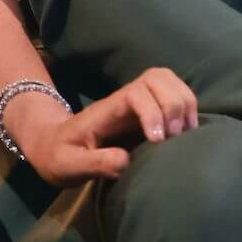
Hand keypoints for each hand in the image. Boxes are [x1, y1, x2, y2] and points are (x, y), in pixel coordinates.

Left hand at [7, 68, 197, 186]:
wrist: (53, 146)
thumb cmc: (60, 156)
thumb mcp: (69, 165)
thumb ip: (95, 163)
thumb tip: (126, 160)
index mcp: (107, 109)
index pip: (135, 93)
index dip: (152, 112)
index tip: (157, 140)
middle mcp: (125, 100)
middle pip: (157, 77)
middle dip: (174, 104)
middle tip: (175, 137)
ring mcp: (138, 103)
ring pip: (168, 80)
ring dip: (184, 102)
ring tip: (186, 133)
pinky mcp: (147, 112)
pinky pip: (173, 95)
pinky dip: (187, 108)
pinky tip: (187, 133)